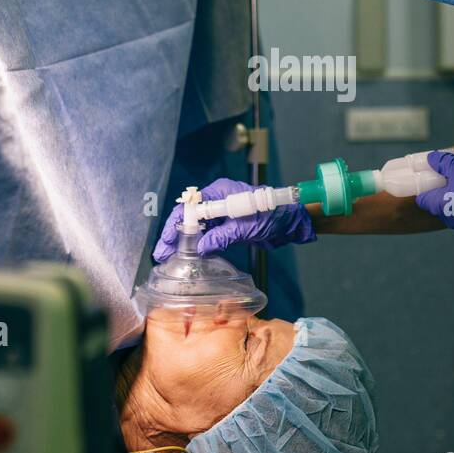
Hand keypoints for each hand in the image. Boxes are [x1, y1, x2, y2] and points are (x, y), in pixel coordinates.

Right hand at [153, 177, 316, 261]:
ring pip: (197, 229)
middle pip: (190, 218)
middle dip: (175, 236)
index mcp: (219, 193)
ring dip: (185, 243)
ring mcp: (223, 214)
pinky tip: (191, 257)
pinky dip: (199, 245)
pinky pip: (209, 236)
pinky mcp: (229, 227)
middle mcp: (217, 201)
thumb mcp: (245, 226)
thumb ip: (221, 236)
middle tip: (162, 255)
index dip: (175, 226)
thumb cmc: (272, 216)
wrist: (291, 222)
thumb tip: (199, 248)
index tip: (166, 243)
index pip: (190, 208)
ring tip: (171, 259)